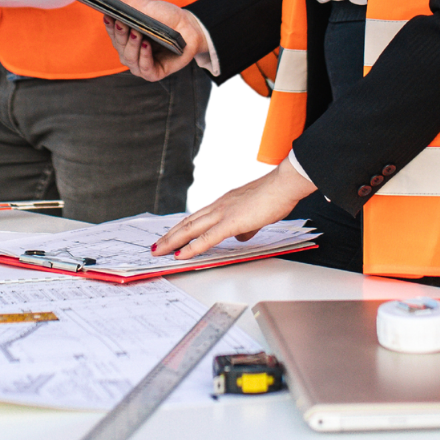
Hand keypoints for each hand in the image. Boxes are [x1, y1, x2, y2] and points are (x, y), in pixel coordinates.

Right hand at [96, 0, 206, 80]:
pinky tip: (146, 45)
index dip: (110, 26)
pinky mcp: (154, 73)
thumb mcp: (142, 5)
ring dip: (132, 46)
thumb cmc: (165, 17)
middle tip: (123, 22)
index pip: (112, 33)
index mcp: (125, 38)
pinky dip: (144, 57)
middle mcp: (130, 52)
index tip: (109, 16)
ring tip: (137, 33)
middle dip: (121, 34)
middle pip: (119, 46)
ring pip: (129, 58)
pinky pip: (144, 68)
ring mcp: (141, 64)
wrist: (189, 27)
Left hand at [151, 157, 314, 258]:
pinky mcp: (230, 222)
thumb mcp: (256, 215)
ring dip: (172, 241)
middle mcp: (218, 206)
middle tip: (156, 246)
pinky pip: (206, 238)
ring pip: (190, 229)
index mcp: (224, 204)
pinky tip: (180, 254)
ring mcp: (222, 213)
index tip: (171, 236)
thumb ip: (247, 227)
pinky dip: (191, 247)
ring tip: (159, 250)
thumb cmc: (275, 196)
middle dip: (169, 235)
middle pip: (187, 223)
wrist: (283, 185)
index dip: (182, 228)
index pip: (197, 218)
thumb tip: (241, 236)